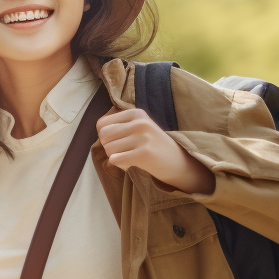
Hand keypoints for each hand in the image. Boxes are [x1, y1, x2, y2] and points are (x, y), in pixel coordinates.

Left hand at [96, 108, 214, 194]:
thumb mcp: (139, 128)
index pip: (102, 124)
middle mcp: (139, 122)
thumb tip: (99, 130)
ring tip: (130, 157)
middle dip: (109, 147)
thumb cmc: (153, 146)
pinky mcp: (144, 153)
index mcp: (136, 113)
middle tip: (123, 152)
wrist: (178, 163)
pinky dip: (120, 165)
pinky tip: (132, 164)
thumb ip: (119, 125)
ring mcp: (143, 137)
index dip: (105, 137)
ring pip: (108, 149)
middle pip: (103, 136)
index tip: (119, 142)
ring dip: (116, 157)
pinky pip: (115, 160)